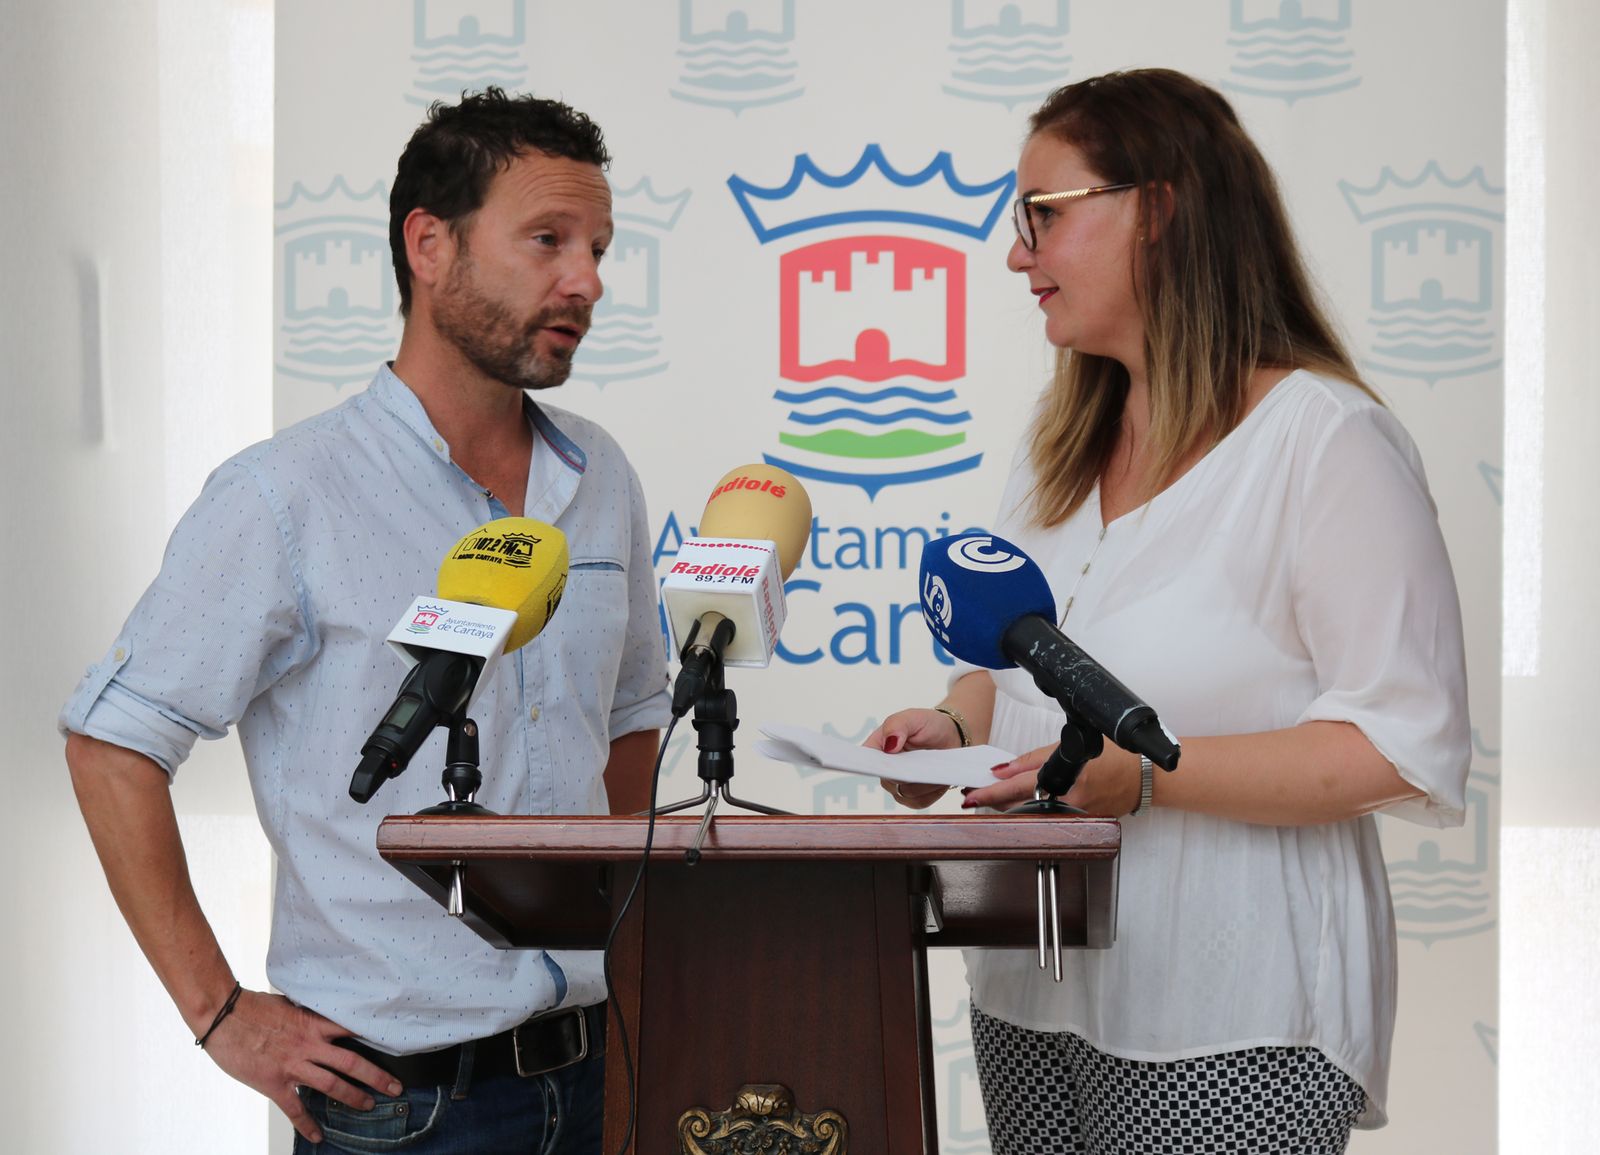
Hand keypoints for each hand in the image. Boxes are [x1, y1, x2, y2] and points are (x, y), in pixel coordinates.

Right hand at [203, 989, 403, 1143]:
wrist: (224, 1016)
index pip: (352, 1029)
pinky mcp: (274, 1083)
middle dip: (376, 1076)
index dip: (374, 1038)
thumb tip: (322, 1013)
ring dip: (352, 1097)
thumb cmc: (253, 1007)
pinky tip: (318, 1137)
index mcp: (313, 1023)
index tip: (394, 1045)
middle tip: (395, 1086)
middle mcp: (309, 1045)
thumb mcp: (289, 1004)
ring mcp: (293, 1065)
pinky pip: (296, 1109)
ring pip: (331, 1085)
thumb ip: (308, 1013)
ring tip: (368, 1106)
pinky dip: (308, 1124)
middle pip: (351, 1062)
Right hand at [866, 708, 963, 809]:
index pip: (865, 761)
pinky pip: (919, 802)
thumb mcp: (913, 717)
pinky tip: (938, 779)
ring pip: (905, 793)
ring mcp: (898, 785)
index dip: (871, 766)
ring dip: (923, 783)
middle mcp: (884, 770)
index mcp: (877, 748)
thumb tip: (889, 745)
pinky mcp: (913, 798)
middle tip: (923, 763)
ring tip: (935, 767)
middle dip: (907, 774)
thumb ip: (897, 725)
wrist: (950, 736)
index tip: (889, 766)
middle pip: (889, 781)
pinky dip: (931, 793)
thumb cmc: (927, 724)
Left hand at [962, 743, 1140, 815]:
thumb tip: (1003, 769)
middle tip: (974, 794)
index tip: (972, 795)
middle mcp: (1070, 801)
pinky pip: (1048, 818)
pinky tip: (1020, 806)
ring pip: (1032, 815)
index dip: (992, 792)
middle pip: (1021, 805)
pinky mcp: (1081, 824)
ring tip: (992, 798)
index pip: (1019, 786)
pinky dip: (1031, 811)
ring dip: (1010, 807)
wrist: (1143, 778)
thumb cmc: (1112, 758)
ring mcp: (1076, 817)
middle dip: (995, 800)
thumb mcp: (1068, 748)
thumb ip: (1033, 759)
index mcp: (1066, 778)